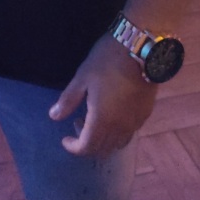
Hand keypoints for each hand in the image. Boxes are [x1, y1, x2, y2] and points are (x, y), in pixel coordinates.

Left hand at [48, 34, 156, 156]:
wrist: (139, 49)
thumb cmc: (106, 61)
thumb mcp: (82, 78)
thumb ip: (68, 100)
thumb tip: (54, 117)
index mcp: (102, 120)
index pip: (86, 147)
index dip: (73, 147)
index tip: (65, 138)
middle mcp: (120, 128)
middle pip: (102, 150)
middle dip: (87, 143)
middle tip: (78, 122)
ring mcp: (135, 122)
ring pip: (117, 144)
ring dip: (103, 139)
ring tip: (94, 119)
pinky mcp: (145, 114)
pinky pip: (129, 133)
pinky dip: (117, 132)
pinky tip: (112, 114)